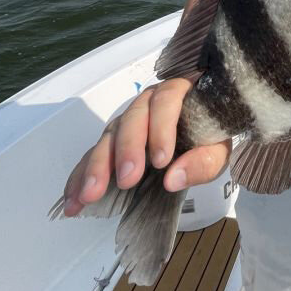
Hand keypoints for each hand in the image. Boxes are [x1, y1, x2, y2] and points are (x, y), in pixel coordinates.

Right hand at [61, 75, 231, 215]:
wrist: (200, 136)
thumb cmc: (209, 136)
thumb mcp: (217, 150)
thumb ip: (203, 162)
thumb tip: (172, 179)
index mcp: (178, 92)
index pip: (167, 101)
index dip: (162, 129)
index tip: (162, 161)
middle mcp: (148, 102)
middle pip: (133, 118)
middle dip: (126, 150)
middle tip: (127, 180)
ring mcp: (127, 120)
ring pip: (109, 136)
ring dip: (96, 166)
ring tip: (89, 194)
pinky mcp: (112, 141)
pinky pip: (92, 155)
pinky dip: (80, 177)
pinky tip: (73, 198)